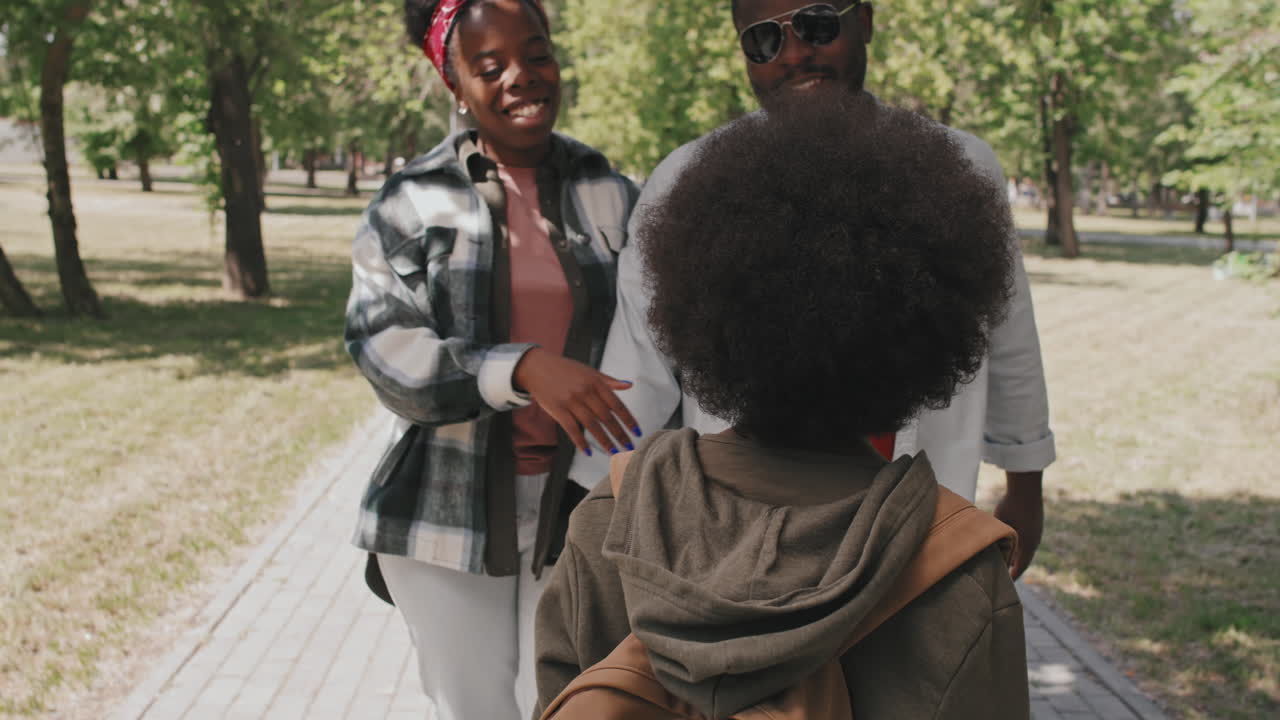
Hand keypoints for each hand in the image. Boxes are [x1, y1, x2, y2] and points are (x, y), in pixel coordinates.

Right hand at [512, 348, 639, 454]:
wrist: (537, 367)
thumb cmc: (565, 369)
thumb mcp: (589, 372)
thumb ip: (609, 381)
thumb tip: (629, 385)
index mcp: (596, 382)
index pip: (617, 404)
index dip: (628, 419)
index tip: (637, 432)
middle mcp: (585, 392)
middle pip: (606, 417)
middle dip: (619, 433)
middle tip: (629, 446)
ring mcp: (571, 401)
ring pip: (592, 425)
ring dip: (604, 440)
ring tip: (613, 452)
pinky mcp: (558, 410)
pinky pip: (572, 429)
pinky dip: (580, 441)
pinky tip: (588, 451)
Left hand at [993, 471, 1042, 580]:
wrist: (1026, 487)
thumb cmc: (1011, 506)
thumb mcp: (1001, 525)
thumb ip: (999, 539)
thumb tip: (993, 549)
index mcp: (1028, 544)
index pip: (1021, 566)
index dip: (1014, 575)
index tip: (1007, 582)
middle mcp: (1034, 540)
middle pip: (1024, 559)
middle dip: (1015, 566)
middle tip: (1005, 574)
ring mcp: (1036, 531)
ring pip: (1026, 549)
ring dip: (1017, 555)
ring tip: (1007, 560)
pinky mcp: (1035, 523)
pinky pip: (1028, 539)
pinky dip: (1020, 545)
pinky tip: (1013, 544)